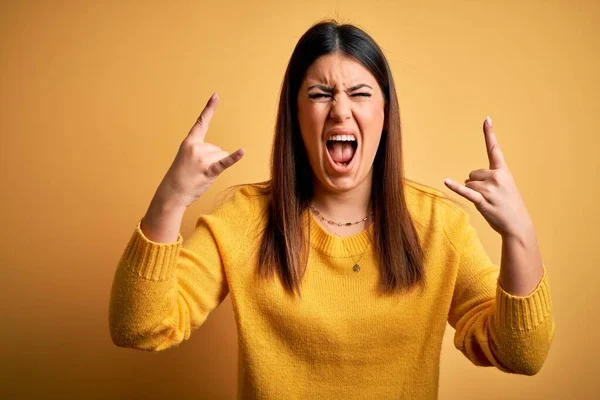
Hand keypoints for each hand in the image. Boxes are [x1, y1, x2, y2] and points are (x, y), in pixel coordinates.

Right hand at [155, 93, 244, 208]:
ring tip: (201, 175)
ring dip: (214, 168)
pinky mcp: (209, 170)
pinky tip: (242, 151)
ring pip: (221, 157)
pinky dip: (234, 158)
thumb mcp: (187, 158)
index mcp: (190, 142)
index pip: (202, 122)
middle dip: (211, 161)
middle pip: (218, 149)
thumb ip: (202, 151)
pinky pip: (224, 162)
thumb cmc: (181, 177)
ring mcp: (202, 158)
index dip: (209, 108)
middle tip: (197, 171)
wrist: (172, 193)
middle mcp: (196, 147)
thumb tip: (221, 154)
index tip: (216, 95)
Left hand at [443, 117, 531, 237]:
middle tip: (490, 196)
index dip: (489, 134)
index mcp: (503, 171)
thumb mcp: (504, 186)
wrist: (517, 224)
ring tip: (488, 202)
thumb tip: (467, 179)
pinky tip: (446, 181)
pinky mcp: (482, 200)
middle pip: (472, 174)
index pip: (494, 149)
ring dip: (473, 193)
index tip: (486, 119)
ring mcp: (489, 188)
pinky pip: (465, 191)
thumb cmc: (509, 205)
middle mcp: (496, 177)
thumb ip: (488, 178)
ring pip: (468, 184)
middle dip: (477, 184)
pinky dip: (454, 187)